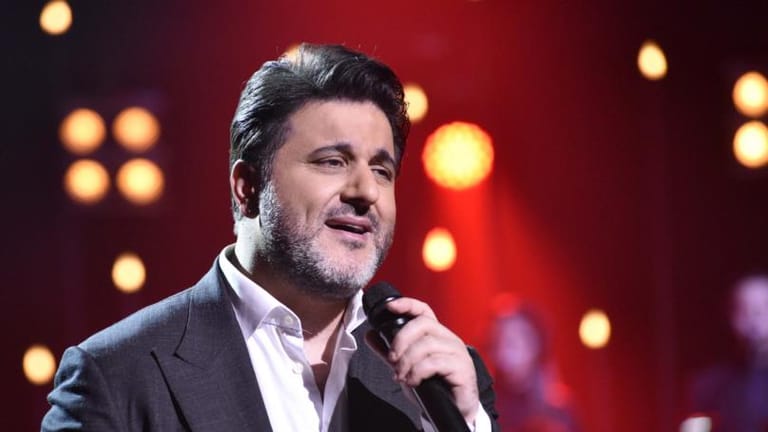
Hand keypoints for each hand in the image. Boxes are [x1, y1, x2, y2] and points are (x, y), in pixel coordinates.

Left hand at [367, 296, 479, 424]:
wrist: (452, 412)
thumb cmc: (433, 387)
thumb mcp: (405, 366)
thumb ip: (389, 351)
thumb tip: (370, 334)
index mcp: (436, 335)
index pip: (423, 311)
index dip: (407, 304)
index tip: (390, 307)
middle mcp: (449, 339)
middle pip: (423, 324)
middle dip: (401, 340)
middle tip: (392, 359)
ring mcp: (457, 352)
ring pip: (427, 344)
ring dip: (407, 361)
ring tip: (401, 375)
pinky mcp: (462, 368)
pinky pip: (435, 362)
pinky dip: (418, 372)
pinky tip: (413, 382)